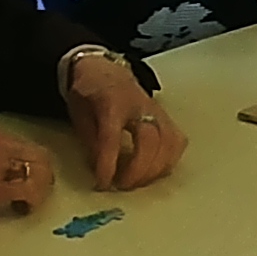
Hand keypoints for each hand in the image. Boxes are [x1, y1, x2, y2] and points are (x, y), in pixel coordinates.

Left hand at [65, 57, 185, 191]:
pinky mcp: (167, 118)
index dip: (109, 162)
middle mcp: (139, 104)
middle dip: (137, 169)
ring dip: (154, 169)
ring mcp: (157, 111)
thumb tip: (101, 169)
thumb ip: (91, 140)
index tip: (104, 183)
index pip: (113, 135)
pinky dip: (168, 161)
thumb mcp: (79, 113)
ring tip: (137, 182)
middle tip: (121, 185)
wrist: (105, 70)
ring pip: (168, 142)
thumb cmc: (90, 93)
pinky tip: (154, 172)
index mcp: (112, 100)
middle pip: (149, 139)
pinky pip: (177, 142)